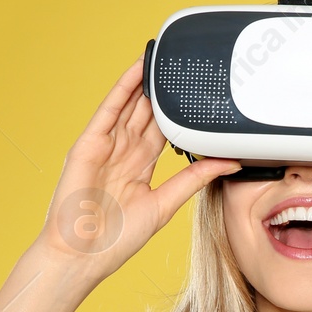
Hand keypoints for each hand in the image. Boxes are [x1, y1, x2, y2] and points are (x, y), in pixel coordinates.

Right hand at [35, 55, 240, 275]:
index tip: (196, 92)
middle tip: (182, 63)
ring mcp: (104, 146)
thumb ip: (194, 179)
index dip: (177, 110)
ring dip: (145, 81)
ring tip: (163, 55)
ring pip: (129, 105)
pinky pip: (109, 109)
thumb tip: (228, 162)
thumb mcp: (165, 203)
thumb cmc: (116, 239)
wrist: (83, 255)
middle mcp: (123, 153)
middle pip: (146, 112)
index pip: (162, 130)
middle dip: (162, 89)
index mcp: (139, 167)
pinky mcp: (88, 144)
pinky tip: (138, 70)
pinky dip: (123, 88)